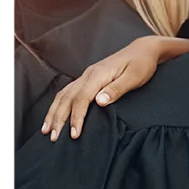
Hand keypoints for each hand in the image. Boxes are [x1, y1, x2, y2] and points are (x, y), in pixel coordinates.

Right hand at [42, 35, 167, 140]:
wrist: (143, 50)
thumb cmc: (141, 65)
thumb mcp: (134, 77)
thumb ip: (116, 90)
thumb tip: (99, 102)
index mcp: (98, 75)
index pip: (81, 99)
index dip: (76, 118)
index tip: (74, 134)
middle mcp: (88, 74)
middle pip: (67, 98)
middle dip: (58, 118)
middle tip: (53, 137)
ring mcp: (86, 76)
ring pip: (63, 94)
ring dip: (53, 112)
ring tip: (46, 130)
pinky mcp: (88, 78)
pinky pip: (68, 92)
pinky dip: (58, 105)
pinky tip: (55, 114)